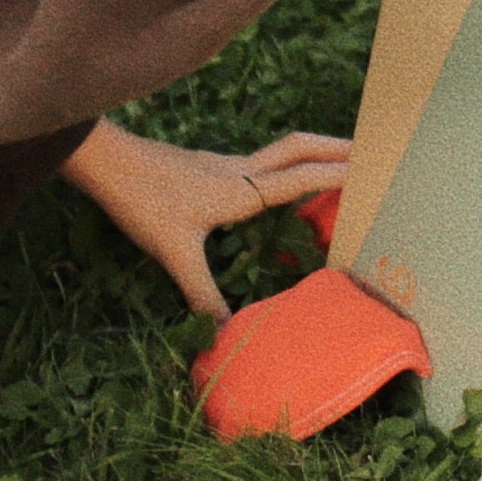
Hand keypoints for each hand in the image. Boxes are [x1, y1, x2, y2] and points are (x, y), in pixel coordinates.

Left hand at [61, 120, 351, 316]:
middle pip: (299, 147)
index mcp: (241, 189)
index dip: (339, 174)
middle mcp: (238, 169)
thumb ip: (202, 293)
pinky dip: (283, 165)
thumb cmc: (142, 202)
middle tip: (371, 150)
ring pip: (280, 150)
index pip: (302, 177)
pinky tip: (273, 183)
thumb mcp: (174, 254)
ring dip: (312, 151)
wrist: (106, 162)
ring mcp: (222, 164)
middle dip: (336, 146)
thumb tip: (224, 334)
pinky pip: (259, 161)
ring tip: (334, 161)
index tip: (376, 171)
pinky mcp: (206, 165)